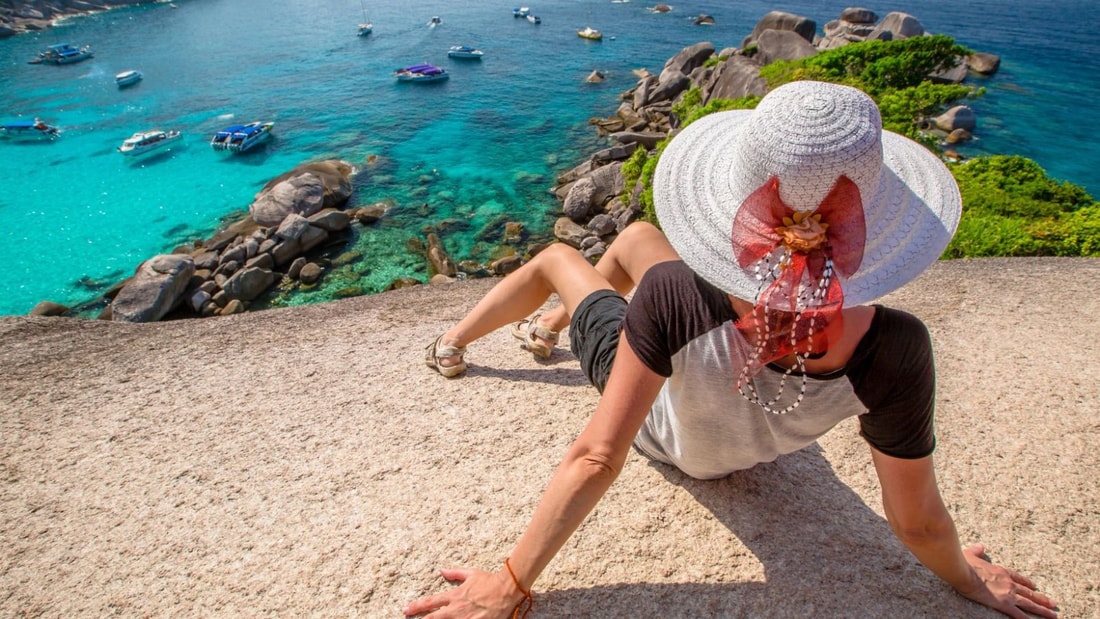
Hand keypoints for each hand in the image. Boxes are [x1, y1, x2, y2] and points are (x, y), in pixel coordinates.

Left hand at [404, 567, 524, 618]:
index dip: (417, 606)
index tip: (407, 609)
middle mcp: (457, 609)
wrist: (506, 590)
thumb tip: (442, 570)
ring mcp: (465, 618)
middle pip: (434, 618)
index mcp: (455, 596)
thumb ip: (455, 573)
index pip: (431, 602)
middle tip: (407, 618)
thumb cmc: (490, 581)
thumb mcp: (471, 573)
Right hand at [958, 544, 1057, 617]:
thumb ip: (977, 551)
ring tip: (1053, 614)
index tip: (1035, 586)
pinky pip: (1018, 614)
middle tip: (1053, 603)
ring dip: (1042, 609)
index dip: (1028, 583)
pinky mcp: (1003, 604)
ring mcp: (1008, 594)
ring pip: (1029, 603)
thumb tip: (980, 546)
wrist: (963, 572)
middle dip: (1041, 598)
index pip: (1018, 578)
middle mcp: (1008, 583)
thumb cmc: (964, 563)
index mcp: (1001, 571)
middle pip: (1029, 592)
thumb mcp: (971, 554)